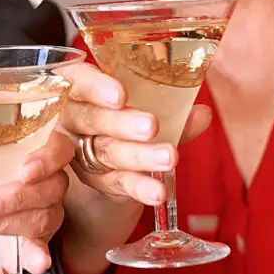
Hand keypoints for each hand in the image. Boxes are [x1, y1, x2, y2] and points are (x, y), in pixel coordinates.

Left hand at [0, 134, 72, 273]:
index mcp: (35, 157)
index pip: (59, 149)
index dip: (47, 159)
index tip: (24, 172)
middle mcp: (48, 184)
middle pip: (49, 189)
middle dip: (13, 198)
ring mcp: (47, 215)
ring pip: (41, 218)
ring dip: (3, 223)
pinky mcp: (36, 244)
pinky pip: (42, 250)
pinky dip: (38, 256)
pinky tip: (38, 261)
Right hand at [57, 62, 210, 204]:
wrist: (108, 160)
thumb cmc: (125, 117)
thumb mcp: (144, 106)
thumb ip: (170, 111)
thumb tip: (201, 113)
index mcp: (78, 89)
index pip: (78, 81)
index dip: (95, 87)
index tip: (120, 95)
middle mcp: (72, 119)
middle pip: (90, 119)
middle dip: (121, 123)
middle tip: (150, 126)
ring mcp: (79, 152)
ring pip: (106, 152)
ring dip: (139, 155)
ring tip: (168, 157)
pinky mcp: (95, 180)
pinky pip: (116, 182)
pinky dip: (139, 187)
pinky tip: (158, 191)